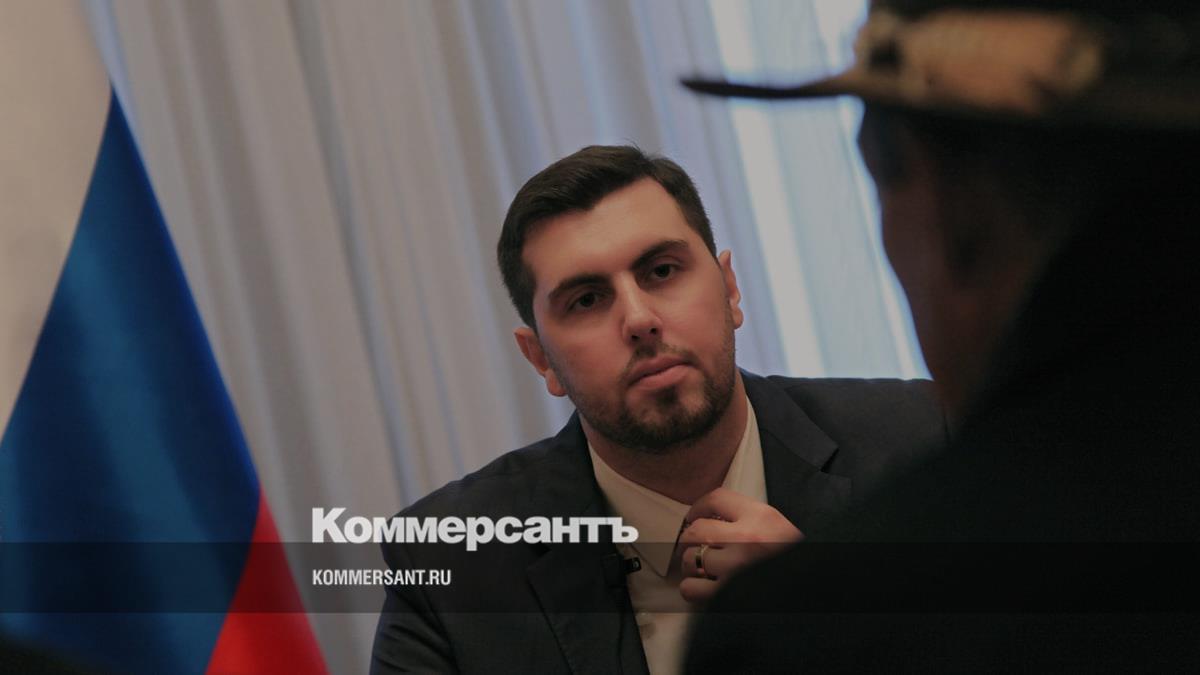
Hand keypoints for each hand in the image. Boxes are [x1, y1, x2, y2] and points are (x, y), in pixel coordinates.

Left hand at [678, 487, 802, 603]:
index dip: (698, 507)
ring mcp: (737, 568)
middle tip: (695, 545)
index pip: (717, 498)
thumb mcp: (780, 528)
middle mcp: (747, 539)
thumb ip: (751, 519)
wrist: (814, 585)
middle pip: (697, 530)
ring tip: (702, 569)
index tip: (694, 515)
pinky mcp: (729, 594)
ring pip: (690, 559)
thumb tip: (716, 518)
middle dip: (691, 539)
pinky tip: (702, 588)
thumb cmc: (796, 559)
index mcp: (762, 517)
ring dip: (691, 565)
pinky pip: (691, 588)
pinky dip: (692, 589)